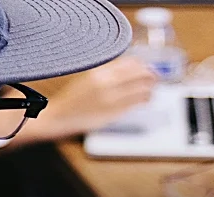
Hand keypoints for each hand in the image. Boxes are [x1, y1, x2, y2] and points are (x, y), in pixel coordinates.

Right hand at [0, 56, 157, 147]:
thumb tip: (129, 68)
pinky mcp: (113, 112)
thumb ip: (108, 72)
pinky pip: (136, 103)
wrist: (58, 116)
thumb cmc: (72, 98)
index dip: (142, 65)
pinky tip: (147, 99)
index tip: (146, 67)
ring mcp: (111, 99)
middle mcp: (106, 83)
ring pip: (141, 89)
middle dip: (150, 75)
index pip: (130, 63)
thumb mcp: (88, 78)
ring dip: (150, 88)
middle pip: (139, 74)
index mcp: (98, 71)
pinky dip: (145, 99)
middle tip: (155, 77)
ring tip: (152, 88)